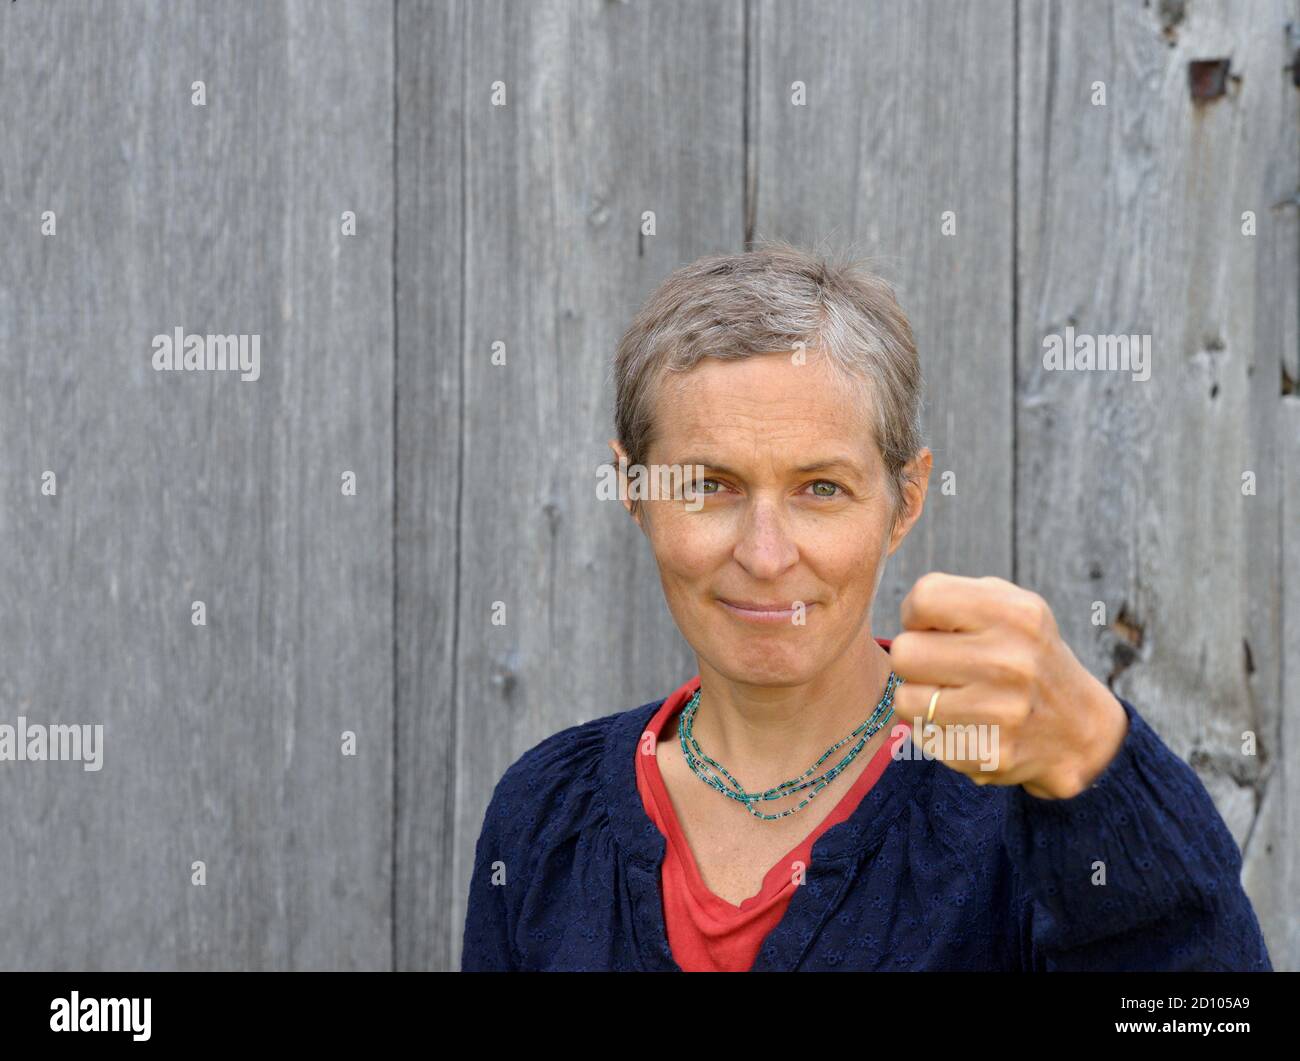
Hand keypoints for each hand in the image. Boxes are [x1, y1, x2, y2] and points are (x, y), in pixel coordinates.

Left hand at [887, 573, 1128, 798]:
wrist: (1077, 729)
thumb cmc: (1026, 656)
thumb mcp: (1011, 608)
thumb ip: (956, 596)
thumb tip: (907, 617)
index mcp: (1015, 615)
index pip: (924, 598)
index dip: (916, 615)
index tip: (934, 628)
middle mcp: (1010, 662)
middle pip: (905, 652)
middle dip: (915, 659)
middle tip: (941, 667)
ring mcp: (1001, 712)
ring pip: (905, 699)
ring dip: (920, 698)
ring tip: (952, 696)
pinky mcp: (989, 753)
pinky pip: (922, 735)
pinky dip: (934, 730)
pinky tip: (965, 723)